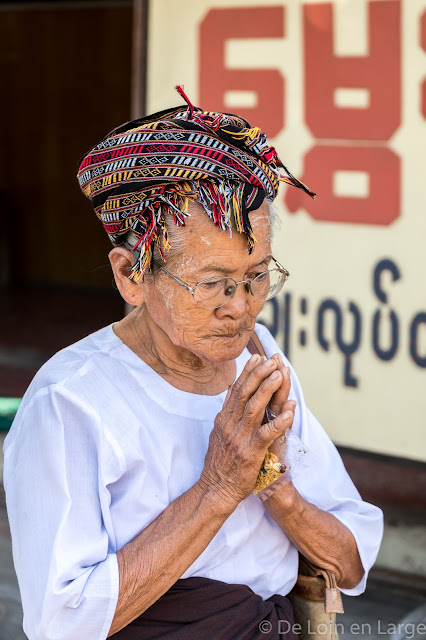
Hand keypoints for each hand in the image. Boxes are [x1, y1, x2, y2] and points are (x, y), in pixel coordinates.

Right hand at [199, 354, 294, 507]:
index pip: (235, 390)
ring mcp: (240, 438)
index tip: (256, 357)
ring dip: (268, 390)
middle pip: (245, 394)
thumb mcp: (218, 434)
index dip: (246, 373)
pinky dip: (279, 421)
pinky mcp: (251, 453)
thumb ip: (226, 415)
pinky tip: (290, 410)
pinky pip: (267, 434)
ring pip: (255, 408)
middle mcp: (230, 425)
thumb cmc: (220, 463)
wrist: (216, 490)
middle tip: (271, 359)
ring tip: (280, 375)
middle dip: (258, 375)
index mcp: (224, 420)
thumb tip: (229, 396)